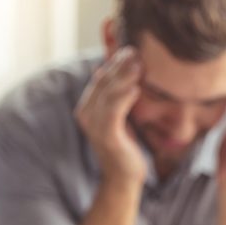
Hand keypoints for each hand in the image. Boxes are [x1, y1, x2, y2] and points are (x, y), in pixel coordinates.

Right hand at [75, 47, 146, 183]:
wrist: (123, 176)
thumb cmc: (125, 143)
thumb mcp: (121, 115)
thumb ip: (118, 95)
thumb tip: (114, 71)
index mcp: (88, 106)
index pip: (101, 77)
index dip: (115, 62)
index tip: (132, 48)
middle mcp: (86, 113)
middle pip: (103, 82)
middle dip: (120, 65)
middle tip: (137, 51)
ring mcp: (94, 125)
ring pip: (108, 94)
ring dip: (124, 77)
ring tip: (139, 64)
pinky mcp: (106, 135)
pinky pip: (113, 112)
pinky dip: (124, 99)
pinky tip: (136, 88)